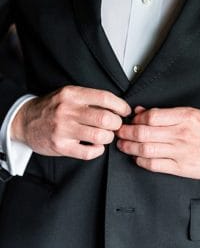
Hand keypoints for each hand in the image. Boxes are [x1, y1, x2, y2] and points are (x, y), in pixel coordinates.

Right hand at [12, 86, 130, 159]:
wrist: (25, 121)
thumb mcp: (69, 94)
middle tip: (117, 125)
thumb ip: (89, 98)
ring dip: (108, 137)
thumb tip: (116, 105)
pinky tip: (96, 146)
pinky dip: (97, 150)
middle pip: (104, 118)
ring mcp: (63, 130)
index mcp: (73, 94)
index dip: (120, 105)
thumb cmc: (51, 107)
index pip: (105, 98)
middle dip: (116, 123)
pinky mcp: (59, 147)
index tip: (125, 111)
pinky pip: (87, 152)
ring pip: (98, 136)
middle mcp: (68, 111)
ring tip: (106, 135)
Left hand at [116, 105, 199, 178]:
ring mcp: (181, 152)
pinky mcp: (180, 168)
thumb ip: (167, 113)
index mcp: (186, 117)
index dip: (137, 119)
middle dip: (127, 133)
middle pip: (145, 133)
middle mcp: (182, 134)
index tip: (130, 120)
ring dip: (129, 147)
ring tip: (122, 144)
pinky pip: (153, 164)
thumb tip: (141, 111)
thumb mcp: (192, 114)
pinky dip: (140, 160)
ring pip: (146, 149)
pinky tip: (136, 156)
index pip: (153, 116)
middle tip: (119, 132)